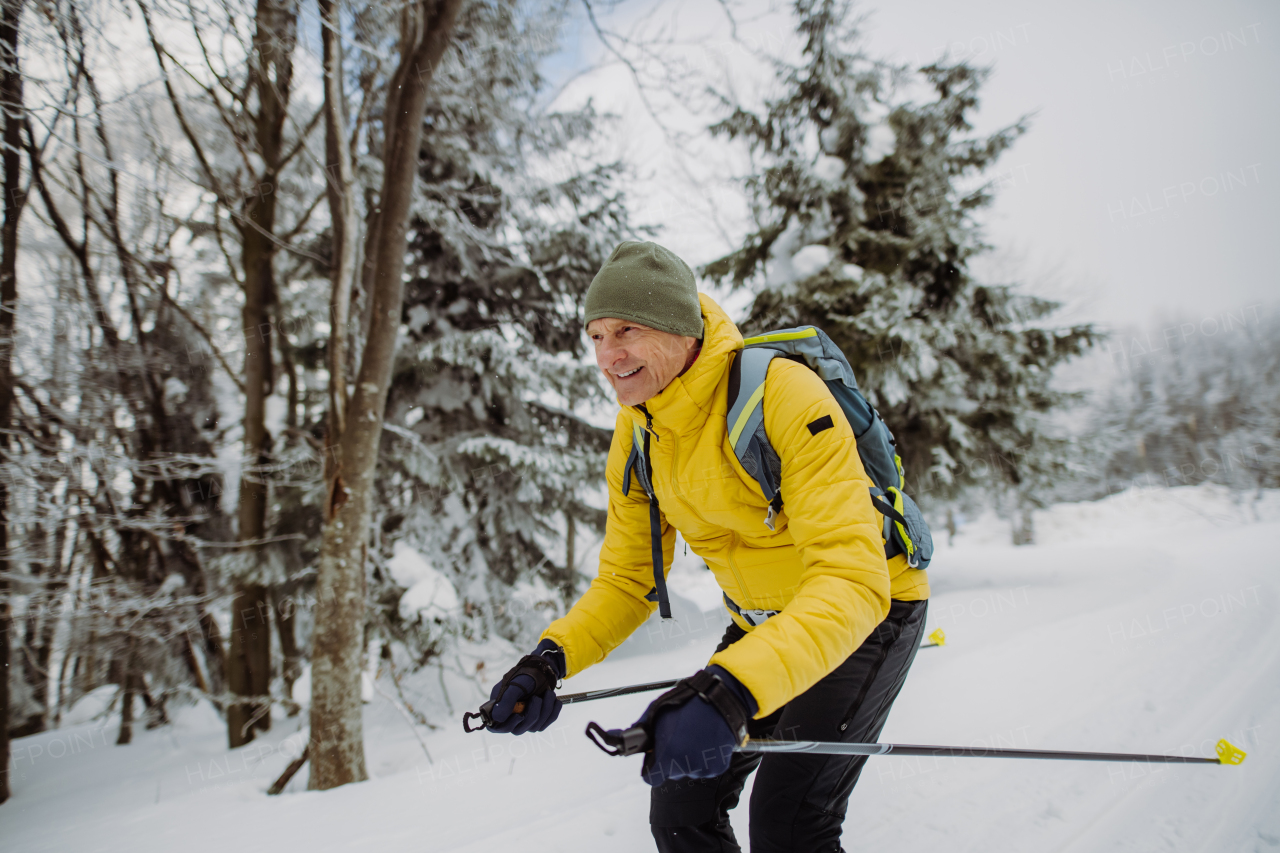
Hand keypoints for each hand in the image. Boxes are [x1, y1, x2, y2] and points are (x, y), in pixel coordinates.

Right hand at [486, 639, 564, 734]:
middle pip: (518, 730)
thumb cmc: (526, 675)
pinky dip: (553, 712)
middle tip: (537, 698)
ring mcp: (525, 718)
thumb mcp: (515, 685)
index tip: (519, 716)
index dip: (507, 726)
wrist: (543, 669)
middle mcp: (511, 715)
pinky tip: (555, 701)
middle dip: (532, 714)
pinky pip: (546, 723)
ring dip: (545, 709)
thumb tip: (498, 718)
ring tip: (548, 693)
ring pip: (535, 727)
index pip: (497, 727)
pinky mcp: (538, 719)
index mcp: (499, 707)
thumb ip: (506, 701)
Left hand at [631, 666, 755, 786]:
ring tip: (694, 735)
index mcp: (668, 755)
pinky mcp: (717, 767)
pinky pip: (704, 767)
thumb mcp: (657, 712)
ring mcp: (703, 768)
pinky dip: (704, 758)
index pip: (650, 777)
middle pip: (670, 771)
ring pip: (688, 769)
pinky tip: (705, 740)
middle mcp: (685, 766)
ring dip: (688, 757)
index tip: (653, 759)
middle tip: (678, 737)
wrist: (720, 699)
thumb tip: (622, 737)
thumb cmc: (688, 703)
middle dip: (671, 758)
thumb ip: (640, 730)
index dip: (650, 767)